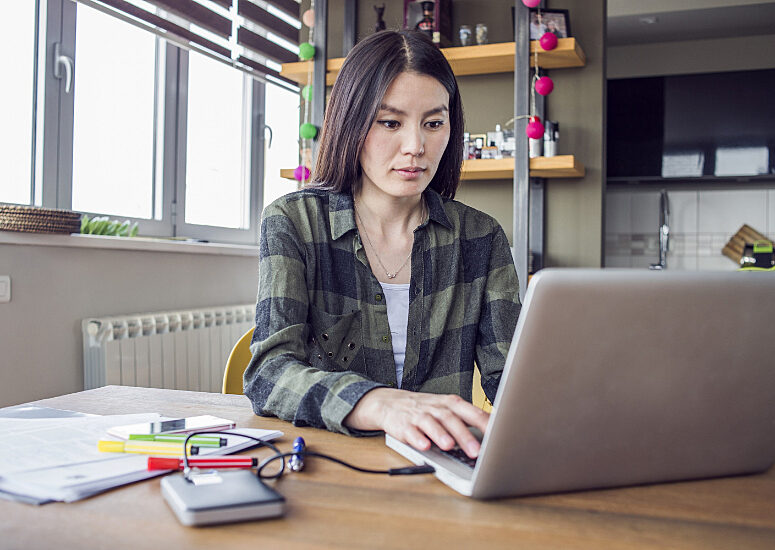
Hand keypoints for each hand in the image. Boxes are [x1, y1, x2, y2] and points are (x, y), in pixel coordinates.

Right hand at [344, 388, 489, 458]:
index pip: (471, 412)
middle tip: (476, 451)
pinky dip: (417, 438)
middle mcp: (436, 408)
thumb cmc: (426, 409)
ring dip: (440, 435)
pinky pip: (410, 432)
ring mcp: (419, 416)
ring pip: (431, 424)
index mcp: (451, 404)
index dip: (484, 423)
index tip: (498, 435)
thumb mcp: (448, 409)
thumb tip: (497, 429)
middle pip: (452, 419)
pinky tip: (424, 446)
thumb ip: (469, 418)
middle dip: (464, 435)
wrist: (390, 403)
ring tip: (449, 446)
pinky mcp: (403, 425)